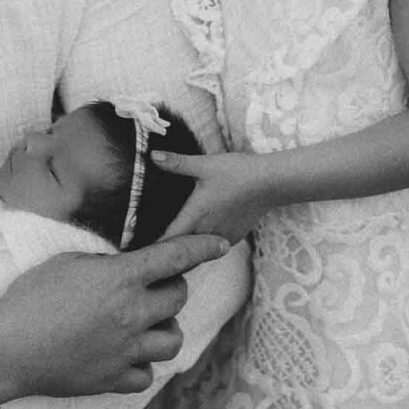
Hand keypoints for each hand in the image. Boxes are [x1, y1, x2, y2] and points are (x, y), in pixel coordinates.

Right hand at [0, 233, 229, 404]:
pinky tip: (125, 355)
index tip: (222, 243)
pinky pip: (147, 374)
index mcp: (121, 279)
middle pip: (178, 298)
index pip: (176, 257)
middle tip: (152, 289)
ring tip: (143, 325)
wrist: (8, 347)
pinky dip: (141, 364)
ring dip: (164, 329)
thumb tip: (127, 265)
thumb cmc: (30, 298)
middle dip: (171, 289)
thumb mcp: (69, 263)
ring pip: (173, 341)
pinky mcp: (114, 379)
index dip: (203, 246)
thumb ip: (106, 264)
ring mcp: (126, 350)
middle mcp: (131, 314)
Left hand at [153, 148, 282, 244]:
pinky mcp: (233, 237)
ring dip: (184, 252)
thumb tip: (152, 155)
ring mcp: (222, 238)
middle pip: (180, 251)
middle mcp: (207, 232)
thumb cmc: (237, 172)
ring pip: (197, 252)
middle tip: (147, 253)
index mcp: (195, 216)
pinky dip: (201, 247)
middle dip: (165, 253)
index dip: (151, 247)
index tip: (137, 249)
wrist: (271, 183)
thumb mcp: (204, 164)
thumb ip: (177, 163)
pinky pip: (212, 248)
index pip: (167, 241)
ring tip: (168, 251)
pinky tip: (195, 239)